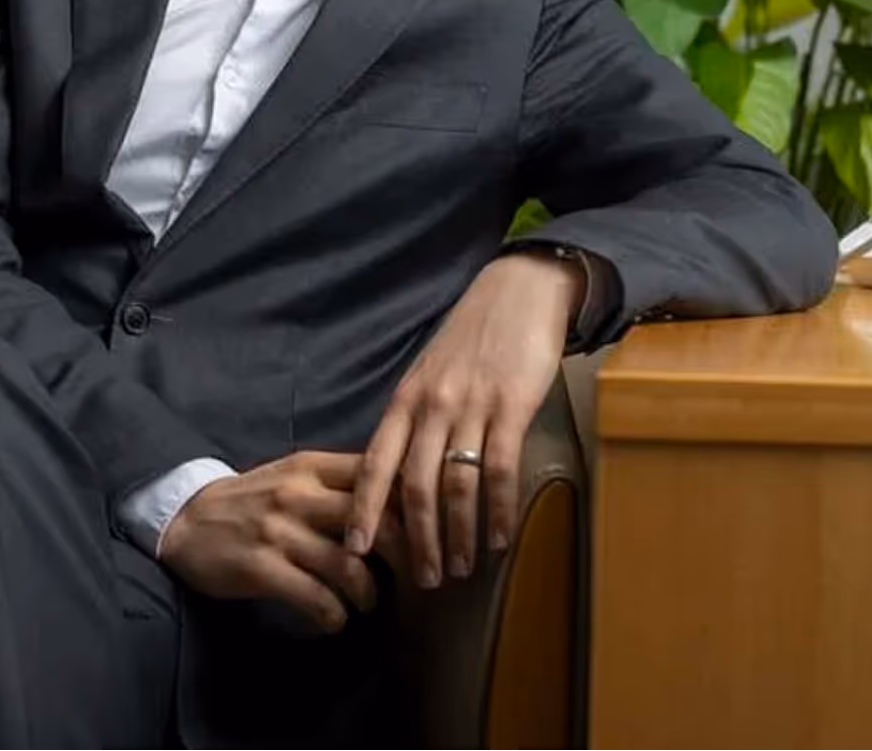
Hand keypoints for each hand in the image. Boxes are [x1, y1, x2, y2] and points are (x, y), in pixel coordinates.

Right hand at [159, 450, 400, 633]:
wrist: (187, 520)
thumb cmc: (254, 500)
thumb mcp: (295, 475)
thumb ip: (340, 483)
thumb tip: (403, 499)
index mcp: (312, 466)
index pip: (377, 476)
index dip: (411, 505)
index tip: (429, 531)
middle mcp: (299, 493)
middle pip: (375, 520)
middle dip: (405, 555)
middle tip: (416, 578)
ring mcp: (279, 530)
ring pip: (349, 565)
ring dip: (369, 593)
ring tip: (369, 603)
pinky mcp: (261, 566)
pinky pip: (315, 597)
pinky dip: (334, 615)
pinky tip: (334, 619)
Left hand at [344, 252, 581, 588]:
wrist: (518, 291)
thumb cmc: (474, 337)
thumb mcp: (431, 374)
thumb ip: (417, 419)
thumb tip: (404, 474)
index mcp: (407, 399)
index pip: (374, 462)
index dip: (363, 509)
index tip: (353, 550)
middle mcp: (431, 405)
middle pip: (412, 486)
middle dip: (415, 540)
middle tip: (424, 581)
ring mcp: (470, 405)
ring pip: (454, 485)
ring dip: (458, 535)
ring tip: (463, 568)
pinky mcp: (510, 405)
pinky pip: (499, 469)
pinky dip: (499, 510)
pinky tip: (502, 537)